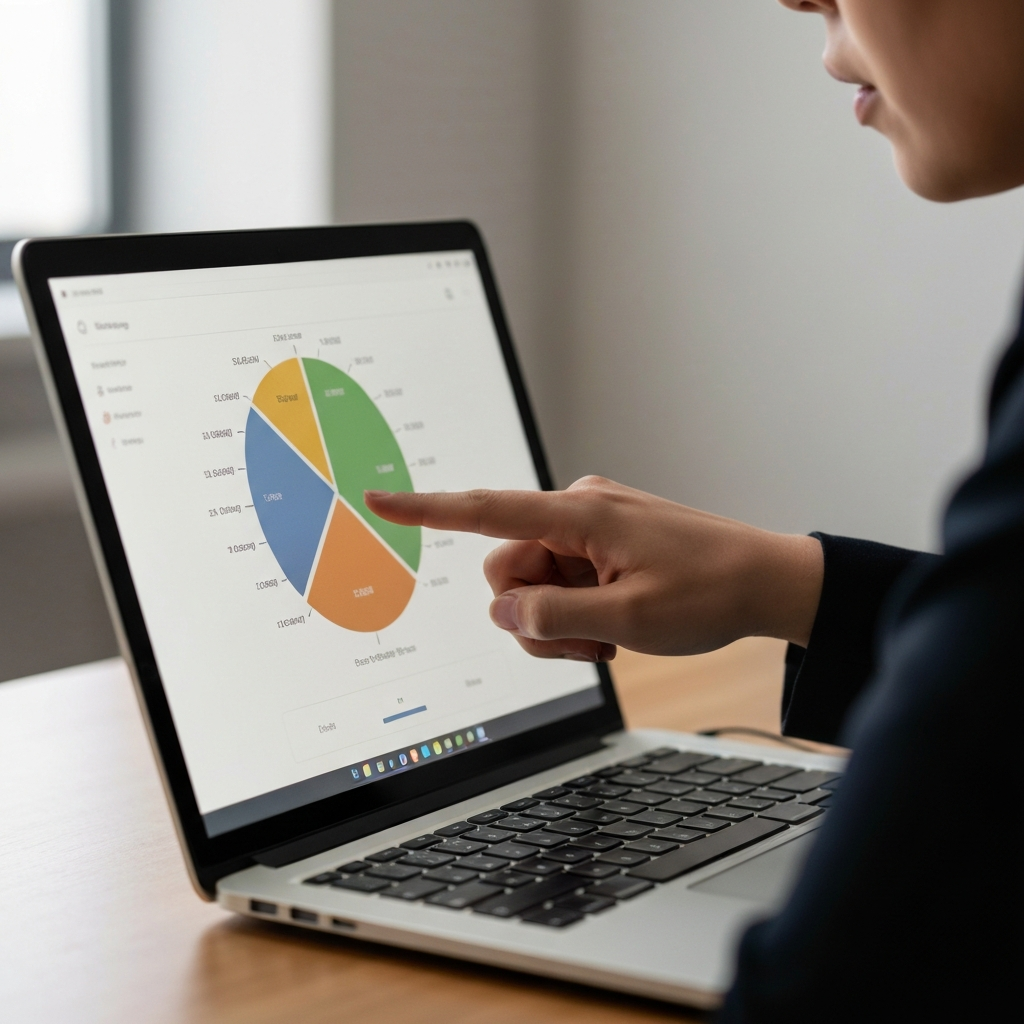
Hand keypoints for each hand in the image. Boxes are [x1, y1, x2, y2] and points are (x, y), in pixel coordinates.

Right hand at [365, 476, 822, 661]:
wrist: (766, 583)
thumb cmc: (709, 593)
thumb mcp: (627, 620)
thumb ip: (552, 618)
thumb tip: (504, 612)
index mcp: (580, 515)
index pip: (486, 511)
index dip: (426, 509)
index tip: (378, 497)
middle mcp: (578, 512)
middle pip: (507, 568)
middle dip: (533, 614)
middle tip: (587, 641)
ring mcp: (591, 528)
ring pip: (534, 583)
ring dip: (559, 621)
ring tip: (609, 637)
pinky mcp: (602, 545)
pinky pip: (562, 582)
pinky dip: (577, 612)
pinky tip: (615, 627)